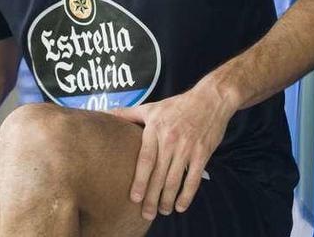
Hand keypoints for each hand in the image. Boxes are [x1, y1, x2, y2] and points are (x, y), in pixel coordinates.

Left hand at [107, 84, 236, 219]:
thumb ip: (127, 113)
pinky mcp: (202, 152)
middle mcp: (170, 139)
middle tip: (146, 214)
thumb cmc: (177, 105)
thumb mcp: (151, 107)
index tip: (134, 198)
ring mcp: (187, 147)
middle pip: (159, 174)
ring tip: (162, 211)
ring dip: (168, 199)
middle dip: (152, 197)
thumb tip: (102, 112)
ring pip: (175, 179)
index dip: (139, 180)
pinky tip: (181, 205)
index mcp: (155, 129)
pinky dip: (187, 194)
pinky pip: (193, 178)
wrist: (210, 99)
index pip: (145, 160)